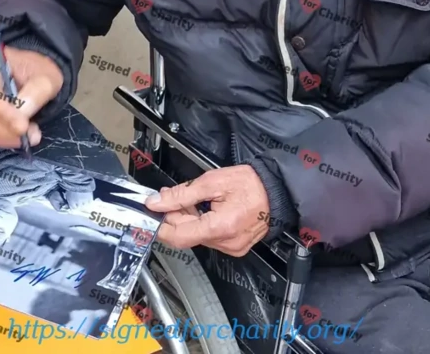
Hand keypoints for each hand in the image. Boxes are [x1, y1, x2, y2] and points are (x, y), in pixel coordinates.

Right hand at [0, 46, 63, 148]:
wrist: (34, 75)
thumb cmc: (39, 72)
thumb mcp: (47, 77)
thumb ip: (36, 91)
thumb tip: (22, 112)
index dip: (1, 111)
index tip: (21, 126)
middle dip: (5, 128)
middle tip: (31, 134)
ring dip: (5, 136)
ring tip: (30, 135)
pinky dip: (1, 139)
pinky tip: (18, 137)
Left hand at [145, 166, 269, 256]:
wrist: (277, 190)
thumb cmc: (250, 183)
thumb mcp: (212, 181)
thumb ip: (182, 194)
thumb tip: (157, 201)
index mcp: (219, 227)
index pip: (179, 236)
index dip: (162, 225)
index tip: (152, 213)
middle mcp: (225, 243)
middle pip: (187, 235)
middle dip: (175, 216)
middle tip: (171, 196)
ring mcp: (231, 248)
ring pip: (198, 237)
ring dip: (189, 219)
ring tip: (192, 199)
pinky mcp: (235, 247)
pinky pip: (210, 238)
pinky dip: (202, 224)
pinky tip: (204, 209)